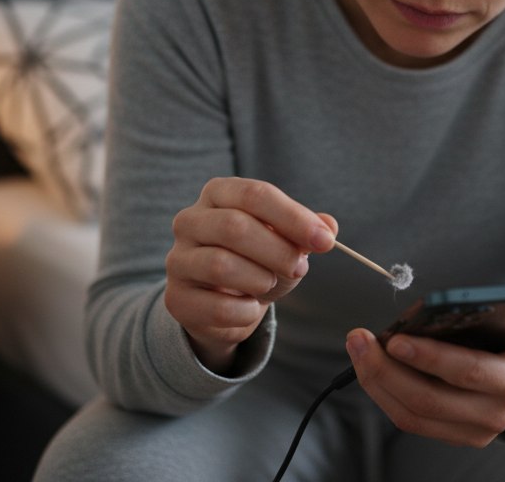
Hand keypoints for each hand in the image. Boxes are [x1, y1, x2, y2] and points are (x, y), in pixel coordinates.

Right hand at [164, 177, 335, 373]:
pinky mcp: (176, 298)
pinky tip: (252, 307)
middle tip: (300, 267)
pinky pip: (217, 307)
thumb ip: (307, 231)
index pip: (255, 195)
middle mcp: (190, 220)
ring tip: (270, 283)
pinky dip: (246, 312)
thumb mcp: (287, 240)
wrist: (226, 304)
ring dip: (260, 279)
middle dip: (278, 251)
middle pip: (235, 227)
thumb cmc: (258, 261)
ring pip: (221, 265)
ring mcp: (178, 259)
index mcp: (218, 193)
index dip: (294, 218)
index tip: (325, 241)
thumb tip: (328, 227)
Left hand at [345, 301, 504, 446]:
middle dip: (385, 370)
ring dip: (376, 382)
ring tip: (357, 347)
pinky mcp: (451, 434)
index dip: (429, 359)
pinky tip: (367, 365)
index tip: (396, 340)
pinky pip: (409, 419)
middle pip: (427, 400)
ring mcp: (470, 431)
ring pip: (411, 414)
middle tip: (359, 339)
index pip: (466, 373)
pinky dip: (383, 393)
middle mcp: (491, 415)